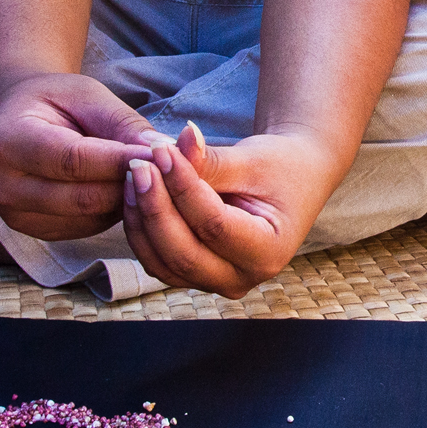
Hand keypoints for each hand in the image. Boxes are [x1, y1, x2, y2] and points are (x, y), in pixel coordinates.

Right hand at [0, 73, 150, 240]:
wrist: (18, 120)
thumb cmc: (55, 101)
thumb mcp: (88, 97)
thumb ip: (123, 124)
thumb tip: (162, 151)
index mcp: (6, 142)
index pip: (74, 160)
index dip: (121, 160)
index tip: (162, 154)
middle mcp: (2, 186)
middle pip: (83, 197)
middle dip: (130, 183)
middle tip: (166, 167)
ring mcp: (16, 216)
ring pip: (90, 217)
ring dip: (127, 198)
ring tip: (149, 173)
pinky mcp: (35, 231)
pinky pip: (88, 227)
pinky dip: (113, 209)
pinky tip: (123, 187)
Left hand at [123, 125, 342, 296]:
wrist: (291, 181)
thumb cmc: (279, 168)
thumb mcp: (251, 160)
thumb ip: (208, 160)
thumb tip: (165, 146)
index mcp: (269, 252)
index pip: (214, 226)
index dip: (182, 188)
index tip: (162, 150)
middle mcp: (242, 278)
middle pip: (183, 254)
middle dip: (155, 207)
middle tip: (139, 164)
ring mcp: (216, 282)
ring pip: (162, 262)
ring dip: (142, 218)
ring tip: (135, 174)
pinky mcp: (195, 275)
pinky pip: (157, 259)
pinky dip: (141, 228)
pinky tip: (137, 192)